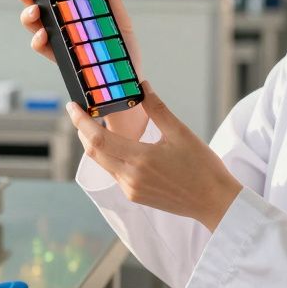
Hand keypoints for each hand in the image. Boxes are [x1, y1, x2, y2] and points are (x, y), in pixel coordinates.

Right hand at [17, 0, 148, 139]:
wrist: (126, 82)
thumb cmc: (123, 52)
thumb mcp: (120, 21)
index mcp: (74, 12)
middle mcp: (62, 25)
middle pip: (36, 5)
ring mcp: (59, 42)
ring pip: (33, 25)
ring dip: (28, 15)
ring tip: (35, 11)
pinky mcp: (60, 59)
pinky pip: (42, 47)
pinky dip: (39, 39)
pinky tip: (44, 34)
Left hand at [66, 81, 242, 231]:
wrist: (215, 201)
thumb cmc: (202, 167)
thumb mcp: (180, 132)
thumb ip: (157, 108)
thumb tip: (142, 86)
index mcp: (140, 159)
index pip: (98, 138)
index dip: (80, 121)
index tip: (72, 106)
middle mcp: (130, 177)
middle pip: (94, 151)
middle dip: (82, 131)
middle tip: (79, 112)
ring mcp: (131, 189)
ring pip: (102, 163)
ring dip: (95, 144)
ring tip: (94, 124)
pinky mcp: (136, 196)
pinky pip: (114, 173)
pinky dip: (109, 156)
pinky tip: (116, 145)